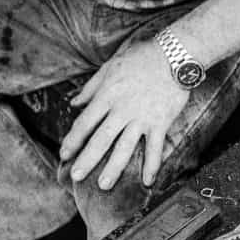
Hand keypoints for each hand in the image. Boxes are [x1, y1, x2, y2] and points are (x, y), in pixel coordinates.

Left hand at [60, 40, 190, 189]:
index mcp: (107, 95)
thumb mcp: (110, 67)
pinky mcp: (161, 122)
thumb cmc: (141, 57)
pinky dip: (152, 166)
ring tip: (104, 185)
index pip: (85, 123)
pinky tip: (147, 181)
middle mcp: (122, 110)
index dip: (73, 140)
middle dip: (87, 159)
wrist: (174, 55)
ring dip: (114, 168)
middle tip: (77, 177)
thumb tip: (74, 103)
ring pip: (125, 147)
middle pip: (101, 139)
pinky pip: (156, 148)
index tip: (64, 154)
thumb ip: (91, 87)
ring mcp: (142, 118)